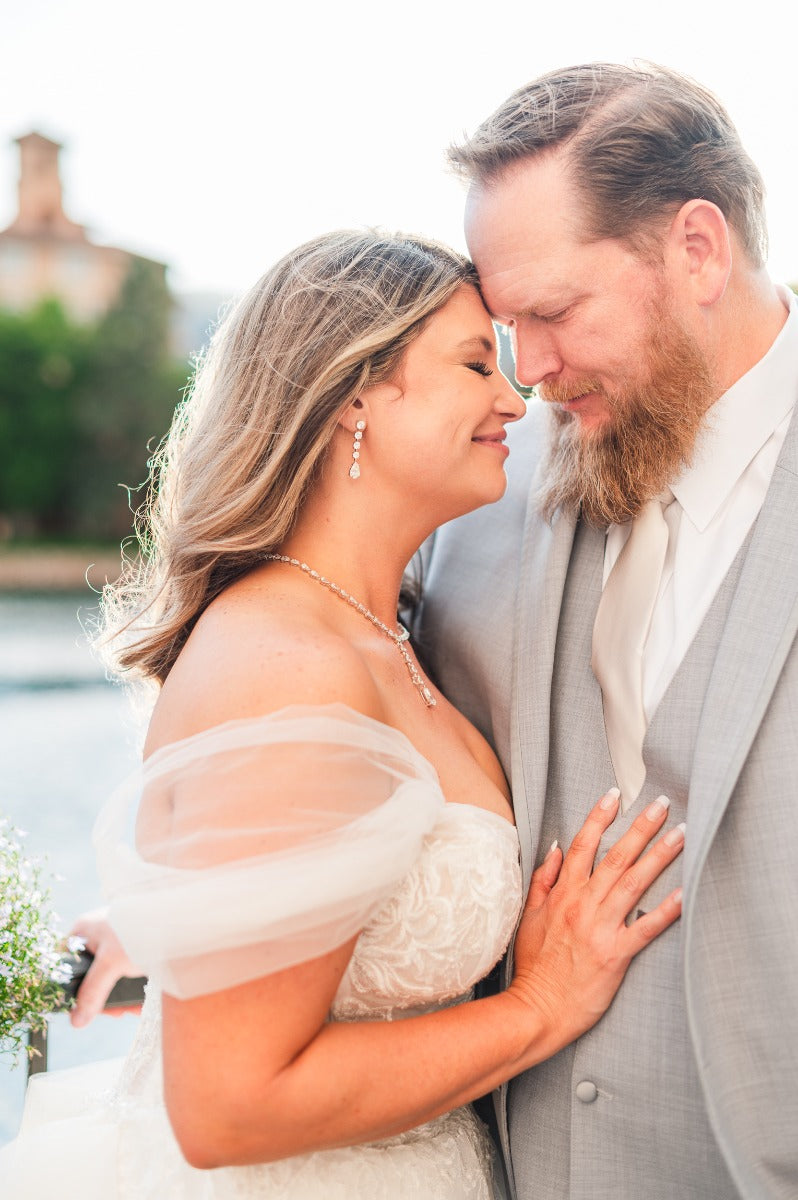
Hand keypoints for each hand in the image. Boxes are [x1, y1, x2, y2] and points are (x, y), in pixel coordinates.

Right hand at [68, 908, 143, 1027]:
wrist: (178, 919)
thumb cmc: (138, 930)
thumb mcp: (111, 964)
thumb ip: (92, 992)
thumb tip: (76, 1021)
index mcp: (84, 931)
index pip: (64, 963)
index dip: (69, 987)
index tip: (80, 1008)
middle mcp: (98, 936)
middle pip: (89, 974)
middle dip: (101, 997)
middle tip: (114, 1013)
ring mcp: (116, 942)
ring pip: (109, 976)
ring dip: (118, 996)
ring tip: (129, 1011)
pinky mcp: (134, 948)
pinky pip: (126, 973)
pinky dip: (131, 988)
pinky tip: (140, 1003)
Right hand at [510, 790, 683, 1056]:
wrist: (538, 1009)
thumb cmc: (534, 966)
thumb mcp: (529, 917)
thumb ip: (543, 881)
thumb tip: (556, 848)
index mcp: (562, 894)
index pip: (582, 846)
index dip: (599, 817)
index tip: (615, 796)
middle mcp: (583, 905)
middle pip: (615, 857)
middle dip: (639, 827)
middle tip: (660, 804)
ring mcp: (600, 928)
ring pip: (633, 883)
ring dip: (658, 856)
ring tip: (679, 835)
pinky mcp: (616, 954)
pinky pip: (646, 927)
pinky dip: (666, 910)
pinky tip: (685, 893)